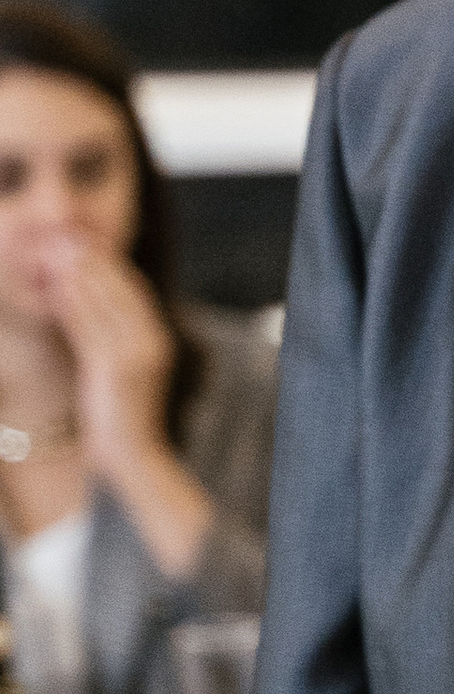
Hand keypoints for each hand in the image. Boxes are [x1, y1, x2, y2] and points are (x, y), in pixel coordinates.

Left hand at [36, 230, 175, 481]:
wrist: (132, 455)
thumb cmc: (121, 414)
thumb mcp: (117, 368)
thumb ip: (105, 335)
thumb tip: (76, 298)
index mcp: (158, 340)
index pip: (134, 290)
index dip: (110, 263)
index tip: (86, 242)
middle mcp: (151, 343)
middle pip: (120, 291)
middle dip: (92, 262)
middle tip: (66, 238)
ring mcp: (135, 356)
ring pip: (103, 305)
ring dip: (78, 277)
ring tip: (56, 255)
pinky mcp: (115, 369)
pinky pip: (90, 329)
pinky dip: (73, 306)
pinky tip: (57, 289)